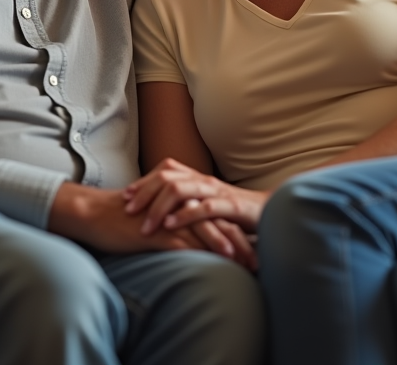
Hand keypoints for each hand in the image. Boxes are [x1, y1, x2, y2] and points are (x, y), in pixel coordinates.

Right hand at [47, 182, 254, 267]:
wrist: (95, 214)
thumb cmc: (123, 218)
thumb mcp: (155, 217)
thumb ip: (174, 222)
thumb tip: (190, 238)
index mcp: (180, 201)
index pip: (215, 215)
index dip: (236, 232)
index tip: (253, 250)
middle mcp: (178, 205)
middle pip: (217, 221)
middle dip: (240, 242)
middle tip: (258, 261)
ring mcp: (167, 216)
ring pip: (205, 230)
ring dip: (228, 247)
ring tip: (246, 263)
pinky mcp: (156, 229)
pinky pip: (184, 241)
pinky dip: (203, 251)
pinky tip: (217, 262)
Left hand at [124, 158, 267, 236]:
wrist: (271, 214)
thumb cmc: (234, 213)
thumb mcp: (205, 205)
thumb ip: (186, 204)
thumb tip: (156, 210)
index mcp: (197, 178)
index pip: (165, 171)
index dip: (144, 181)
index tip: (125, 196)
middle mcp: (204, 181)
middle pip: (167, 177)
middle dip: (145, 193)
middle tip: (127, 210)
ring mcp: (217, 192)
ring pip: (181, 190)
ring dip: (159, 207)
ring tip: (145, 225)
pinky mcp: (231, 207)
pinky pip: (204, 208)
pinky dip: (185, 216)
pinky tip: (170, 226)